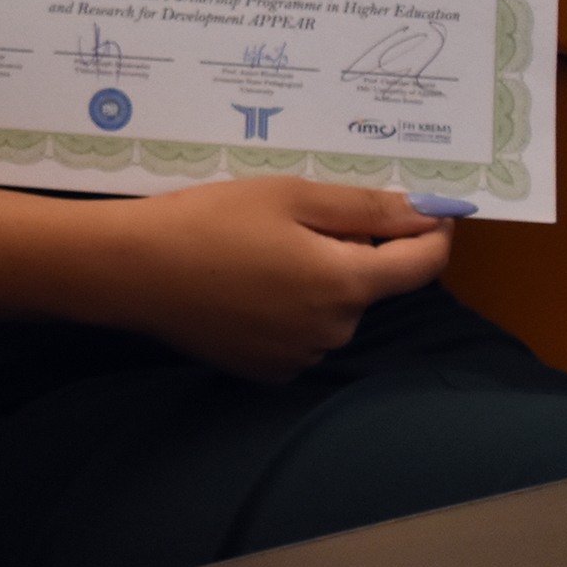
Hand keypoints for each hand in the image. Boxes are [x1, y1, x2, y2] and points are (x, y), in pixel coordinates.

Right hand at [87, 178, 449, 379]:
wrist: (132, 271)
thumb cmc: (209, 220)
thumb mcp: (289, 196)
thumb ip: (365, 208)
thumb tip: (429, 213)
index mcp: (345, 283)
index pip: (421, 265)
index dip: (433, 232)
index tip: (430, 208)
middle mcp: (333, 331)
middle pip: (370, 284)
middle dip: (354, 249)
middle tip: (301, 215)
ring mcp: (299, 357)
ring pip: (334, 309)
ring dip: (320, 280)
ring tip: (262, 248)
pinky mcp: (267, 370)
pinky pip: (301, 333)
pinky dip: (289, 308)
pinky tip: (246, 283)